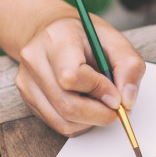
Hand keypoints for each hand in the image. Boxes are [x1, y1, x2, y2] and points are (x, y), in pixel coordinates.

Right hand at [14, 14, 145, 135]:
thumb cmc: (86, 36)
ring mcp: (26, 80)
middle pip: (66, 104)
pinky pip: (57, 124)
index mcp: (56, 38)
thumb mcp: (115, 40)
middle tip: (116, 109)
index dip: (98, 91)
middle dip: (99, 114)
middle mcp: (34, 59)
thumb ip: (129, 67)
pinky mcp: (27, 98)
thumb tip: (126, 101)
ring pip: (62, 120)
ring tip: (101, 103)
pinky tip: (86, 105)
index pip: (71, 76)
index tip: (116, 96)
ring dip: (90, 120)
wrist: (54, 32)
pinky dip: (79, 123)